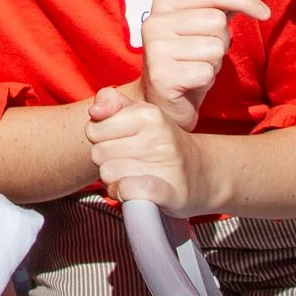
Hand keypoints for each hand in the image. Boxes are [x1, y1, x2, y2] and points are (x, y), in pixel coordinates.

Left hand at [85, 84, 211, 214]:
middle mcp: (159, 136)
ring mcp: (167, 164)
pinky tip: (134, 193)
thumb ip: (111, 101)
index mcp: (149, 113)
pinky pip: (129, 190)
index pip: (93, 129)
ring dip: (115, 181)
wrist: (202, 173)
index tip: (118, 143)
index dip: (100, 140)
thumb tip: (94, 111)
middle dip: (106, 161)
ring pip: (108, 174)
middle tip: (128, 162)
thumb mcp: (139, 113)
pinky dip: (125, 193)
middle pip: (98, 154)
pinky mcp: (170, 192)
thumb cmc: (161, 142)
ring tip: (133, 176)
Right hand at [136, 0, 268, 131]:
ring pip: (214, 48)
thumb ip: (219, 7)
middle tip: (205, 53)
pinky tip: (191, 81)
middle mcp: (155, 22)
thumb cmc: (186, 61)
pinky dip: (206, 79)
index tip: (265, 13)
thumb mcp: (202, 29)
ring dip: (213, 62)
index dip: (244, 0)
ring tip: (196, 67)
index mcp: (164, 3)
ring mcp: (155, 49)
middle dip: (222, 40)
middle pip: (216, 21)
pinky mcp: (161, 76)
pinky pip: (206, 72)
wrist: (162, 101)